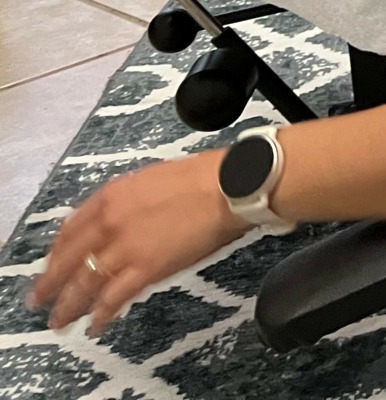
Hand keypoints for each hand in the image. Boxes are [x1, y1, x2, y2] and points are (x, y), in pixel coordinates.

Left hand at [31, 153, 246, 333]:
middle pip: (68, 260)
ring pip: (84, 283)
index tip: (52, 266)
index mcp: (110, 197)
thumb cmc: (198, 179)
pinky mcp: (145, 268)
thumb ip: (122, 201)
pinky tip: (96, 324)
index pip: (69, 230)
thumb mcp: (148, 180)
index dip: (56, 253)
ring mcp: (125, 247)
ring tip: (61, 321)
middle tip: (40, 300)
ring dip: (69, 306)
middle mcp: (108, 222)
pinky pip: (114, 297)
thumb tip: (111, 221)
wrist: (228, 187)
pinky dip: (102, 314)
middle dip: (50, 284)